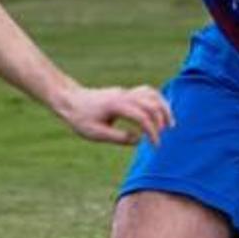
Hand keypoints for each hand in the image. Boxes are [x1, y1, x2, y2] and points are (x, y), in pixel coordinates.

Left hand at [54, 84, 173, 145]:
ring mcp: (125, 92)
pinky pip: (147, 92)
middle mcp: (123, 96)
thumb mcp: (96, 133)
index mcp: (117, 106)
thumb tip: (138, 140)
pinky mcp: (125, 93)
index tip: (155, 145)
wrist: (69, 100)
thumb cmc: (80, 118)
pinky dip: (157, 101)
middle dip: (162, 120)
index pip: (142, 117)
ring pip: (152, 94)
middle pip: (152, 103)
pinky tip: (159, 113)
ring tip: (169, 124)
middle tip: (163, 136)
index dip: (152, 132)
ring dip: (163, 108)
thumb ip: (118, 137)